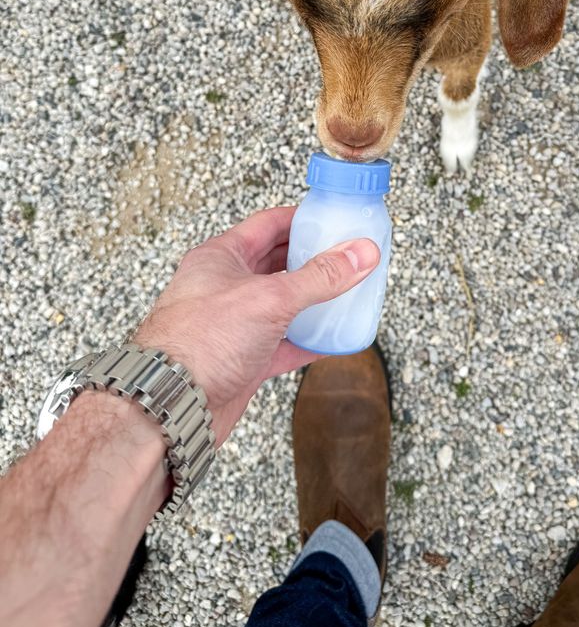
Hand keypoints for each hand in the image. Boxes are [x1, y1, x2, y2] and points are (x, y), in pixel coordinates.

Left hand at [134, 206, 378, 444]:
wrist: (171, 407)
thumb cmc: (199, 344)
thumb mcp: (270, 299)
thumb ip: (320, 277)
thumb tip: (359, 253)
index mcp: (221, 257)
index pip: (268, 225)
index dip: (302, 219)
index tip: (334, 219)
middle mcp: (225, 287)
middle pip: (277, 263)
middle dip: (312, 260)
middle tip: (347, 256)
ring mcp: (233, 324)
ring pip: (282, 305)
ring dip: (313, 301)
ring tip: (347, 293)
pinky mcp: (242, 359)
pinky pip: (283, 344)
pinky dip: (307, 342)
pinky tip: (331, 341)